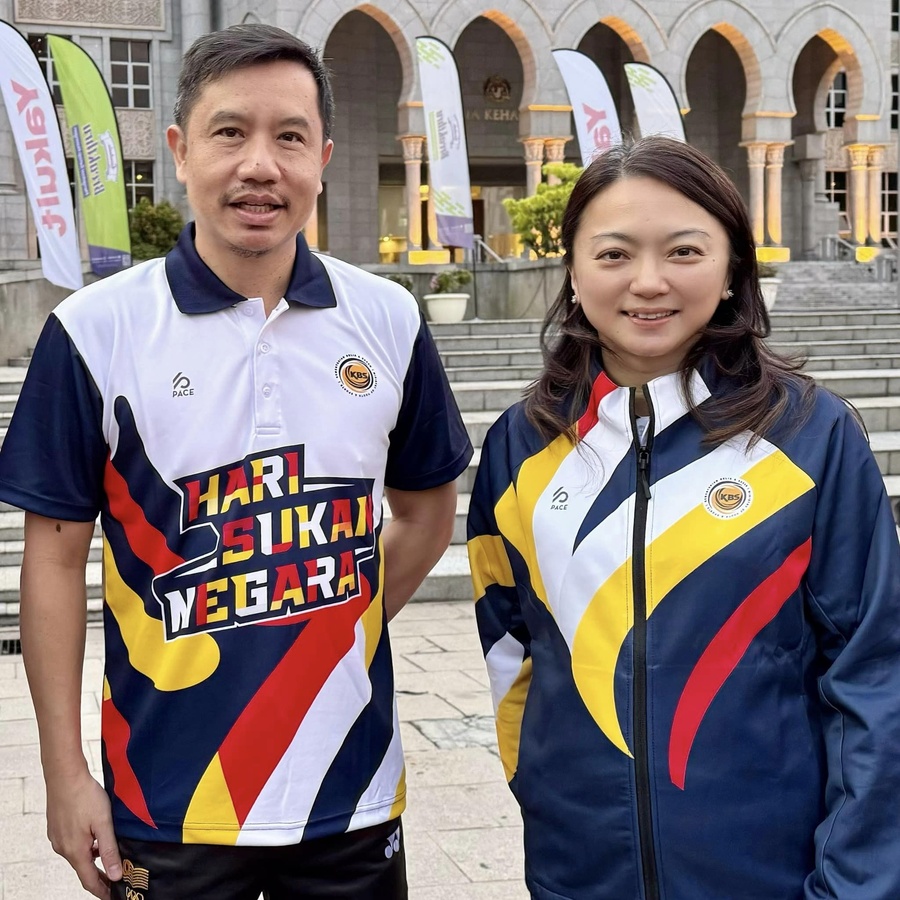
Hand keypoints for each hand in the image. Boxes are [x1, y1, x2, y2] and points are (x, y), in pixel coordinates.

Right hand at [45, 769, 121, 898]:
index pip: (88, 880)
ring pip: (78, 854)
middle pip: (83, 869)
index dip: (101, 890)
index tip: (112, 896)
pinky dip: (85, 846)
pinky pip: (72, 843)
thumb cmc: (85, 795)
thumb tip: (115, 874)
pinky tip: (96, 836)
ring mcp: (58, 838)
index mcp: (75, 851)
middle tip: (116, 878)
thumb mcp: (103, 823)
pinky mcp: (57, 828)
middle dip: (99, 875)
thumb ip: (109, 849)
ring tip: (109, 856)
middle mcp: (63, 848)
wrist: (65, 775)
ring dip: (92, 858)